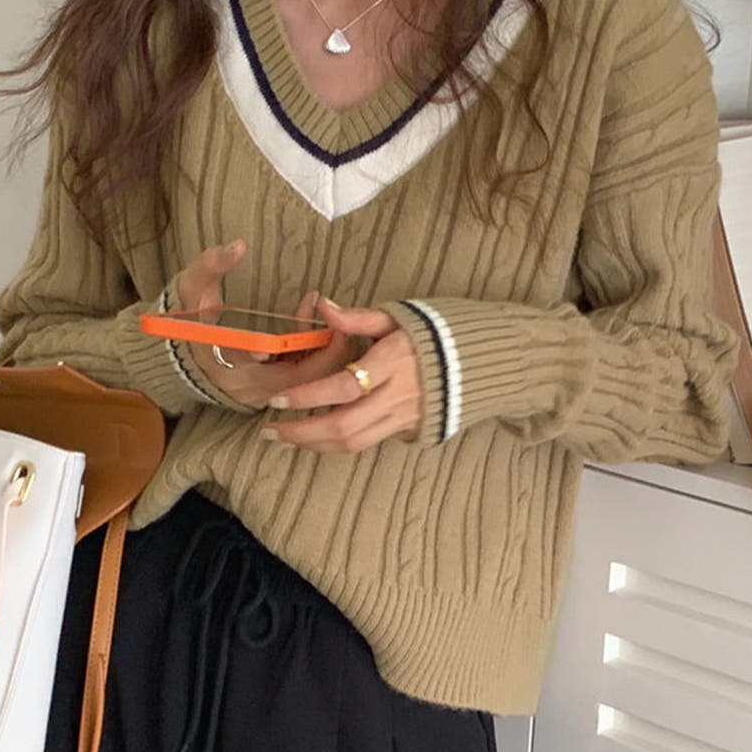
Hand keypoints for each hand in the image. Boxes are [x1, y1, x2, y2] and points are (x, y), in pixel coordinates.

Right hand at [175, 242, 352, 406]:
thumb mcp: (190, 288)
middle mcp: (247, 387)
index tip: (313, 303)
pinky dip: (316, 355)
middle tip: (341, 309)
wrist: (175, 356)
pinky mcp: (271, 392)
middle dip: (327, 346)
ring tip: (334, 314)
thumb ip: (210, 266)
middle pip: (302, 380)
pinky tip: (320, 325)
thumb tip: (236, 245)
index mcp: (224, 364)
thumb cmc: (183, 318)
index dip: (297, 338)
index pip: (267, 362)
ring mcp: (261, 394)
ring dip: (326, 350)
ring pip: (308, 382)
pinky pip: (302, 379)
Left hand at [263, 300, 421, 452]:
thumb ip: (356, 317)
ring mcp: (405, 417)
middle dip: (302, 432)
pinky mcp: (409, 430)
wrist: (480, 360)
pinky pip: (367, 443)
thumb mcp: (396, 317)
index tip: (278, 399)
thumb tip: (322, 306)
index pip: (344, 387)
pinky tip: (315, 438)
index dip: (308, 396)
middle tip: (270, 430)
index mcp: (393, 361)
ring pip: (353, 442)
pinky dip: (336, 444)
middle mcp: (399, 394)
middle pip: (344, 425)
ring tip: (286, 439)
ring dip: (314, 445)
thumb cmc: (433, 333)